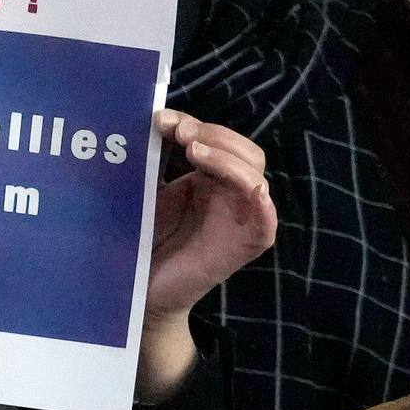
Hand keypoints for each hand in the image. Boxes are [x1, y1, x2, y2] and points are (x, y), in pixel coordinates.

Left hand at [137, 109, 274, 403]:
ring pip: (254, 174)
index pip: (218, 139)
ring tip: (193, 150)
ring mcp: (243, 216)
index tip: (160, 120)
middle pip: (243, 150)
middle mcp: (231, 192)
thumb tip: (150, 124)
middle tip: (178, 132)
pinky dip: (260, 199)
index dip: (194, 124)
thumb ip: (155, 162)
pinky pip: (265, 218)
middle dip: (212, 134)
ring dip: (227, 157)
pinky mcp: (248, 243)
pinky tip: (249, 187)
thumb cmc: (145, 240)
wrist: (144, 290)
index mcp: (211, 177)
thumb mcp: (149, 194)